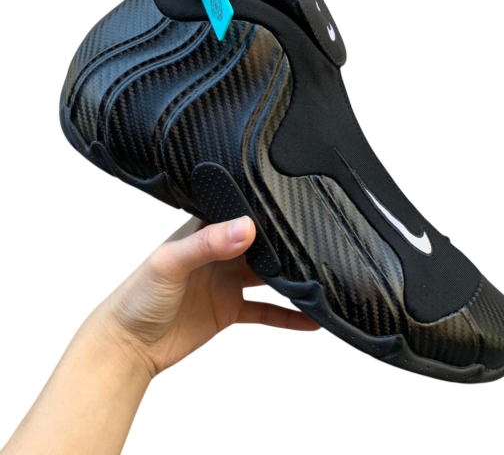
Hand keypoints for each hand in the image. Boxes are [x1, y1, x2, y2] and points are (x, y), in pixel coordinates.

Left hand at [91, 216, 318, 377]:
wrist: (125, 347)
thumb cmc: (135, 297)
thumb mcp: (169, 262)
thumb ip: (206, 244)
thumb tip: (246, 228)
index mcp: (202, 233)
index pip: (239, 216)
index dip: (265, 213)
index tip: (295, 211)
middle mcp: (218, 255)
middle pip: (259, 246)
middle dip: (285, 246)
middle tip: (318, 244)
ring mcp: (226, 284)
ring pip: (268, 277)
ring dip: (291, 279)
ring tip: (322, 277)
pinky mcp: (229, 311)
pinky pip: (265, 312)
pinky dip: (287, 316)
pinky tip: (310, 319)